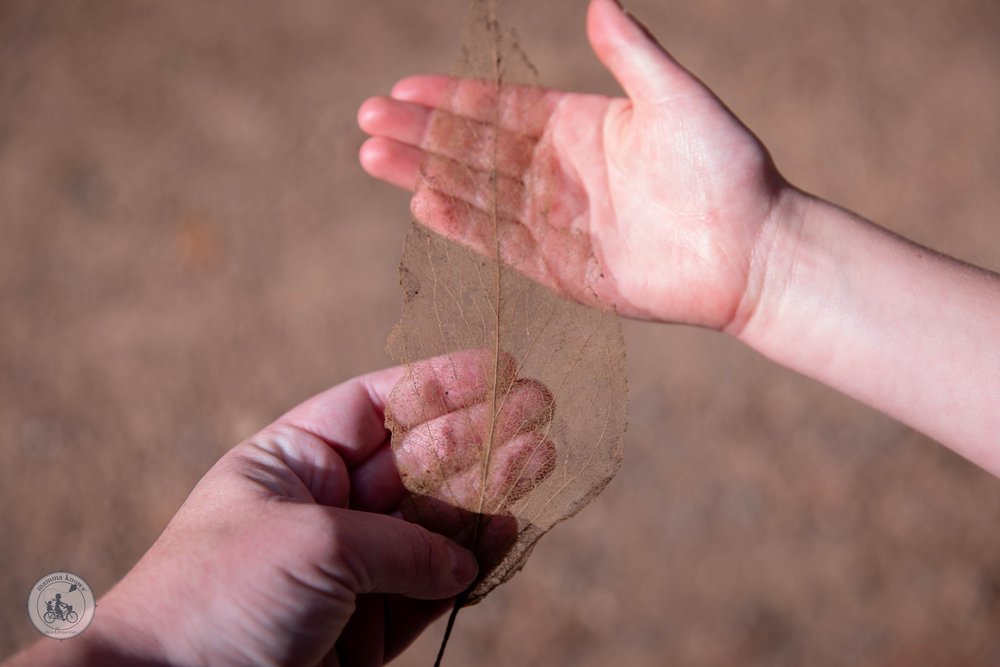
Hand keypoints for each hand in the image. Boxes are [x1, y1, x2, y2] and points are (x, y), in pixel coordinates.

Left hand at [7, 354, 554, 666]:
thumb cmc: (217, 598)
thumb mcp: (312, 541)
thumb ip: (400, 542)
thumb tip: (458, 561)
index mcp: (290, 462)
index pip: (376, 406)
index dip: (438, 383)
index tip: (500, 368)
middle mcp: (325, 509)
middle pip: (417, 459)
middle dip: (478, 434)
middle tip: (540, 409)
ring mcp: (351, 571)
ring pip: (435, 523)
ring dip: (489, 493)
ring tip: (542, 461)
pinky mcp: (369, 632)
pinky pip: (435, 588)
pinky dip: (474, 564)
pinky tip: (512, 530)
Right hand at [358, 0, 786, 329]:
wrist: (753, 250)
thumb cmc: (723, 168)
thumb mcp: (675, 97)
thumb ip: (631, 53)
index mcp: (579, 126)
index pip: (500, 108)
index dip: (452, 96)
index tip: (402, 85)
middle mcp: (559, 173)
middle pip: (475, 149)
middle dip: (421, 132)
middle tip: (367, 119)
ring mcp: (557, 222)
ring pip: (478, 193)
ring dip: (426, 174)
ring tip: (374, 156)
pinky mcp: (562, 270)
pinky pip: (503, 243)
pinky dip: (464, 224)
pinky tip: (424, 202)